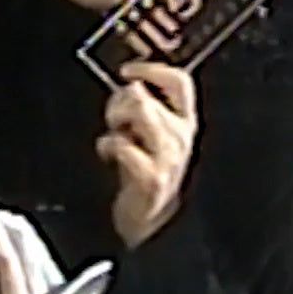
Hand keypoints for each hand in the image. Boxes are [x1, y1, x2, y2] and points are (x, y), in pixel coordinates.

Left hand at [95, 63, 200, 249]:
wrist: (148, 224)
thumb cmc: (143, 176)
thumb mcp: (152, 137)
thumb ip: (146, 109)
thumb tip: (129, 82)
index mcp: (184, 124)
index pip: (180, 83)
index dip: (152, 70)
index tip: (128, 71)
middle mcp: (181, 138)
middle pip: (145, 96)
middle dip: (119, 100)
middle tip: (113, 119)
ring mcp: (169, 159)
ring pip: (139, 112)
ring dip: (116, 119)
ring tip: (113, 136)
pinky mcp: (152, 179)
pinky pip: (124, 146)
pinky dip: (109, 146)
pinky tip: (108, 156)